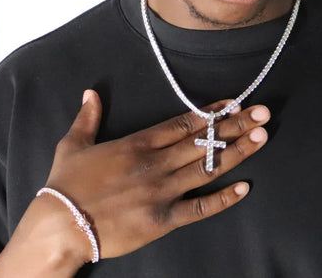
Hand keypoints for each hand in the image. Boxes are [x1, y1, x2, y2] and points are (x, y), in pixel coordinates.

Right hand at [43, 89, 268, 262]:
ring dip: (236, 153)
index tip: (234, 103)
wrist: (59, 229)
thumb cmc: (66, 185)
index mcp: (138, 143)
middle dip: (235, 126)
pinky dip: (222, 199)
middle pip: (203, 142)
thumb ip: (88, 117)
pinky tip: (244, 188)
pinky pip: (198, 209)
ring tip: (261, 138)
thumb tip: (90, 93)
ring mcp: (162, 193)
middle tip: (262, 113)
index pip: (183, 123)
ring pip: (207, 170)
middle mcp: (156, 164)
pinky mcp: (163, 220)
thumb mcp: (73, 144)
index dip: (211, 113)